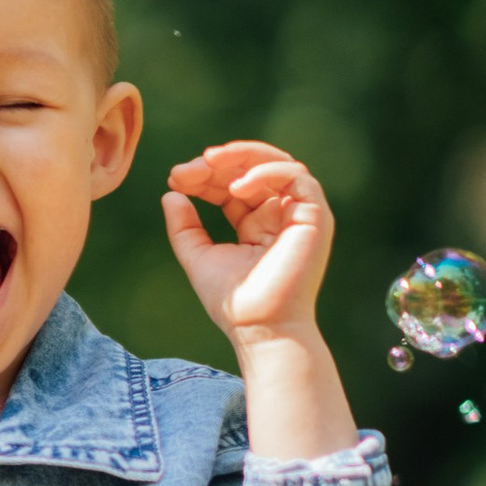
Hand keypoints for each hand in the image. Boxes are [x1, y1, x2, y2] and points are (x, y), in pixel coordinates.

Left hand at [162, 144, 334, 345]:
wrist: (261, 328)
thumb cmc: (235, 302)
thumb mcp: (199, 257)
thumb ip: (184, 228)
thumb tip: (170, 193)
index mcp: (257, 224)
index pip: (232, 186)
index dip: (205, 177)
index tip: (175, 178)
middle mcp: (280, 215)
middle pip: (251, 171)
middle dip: (217, 164)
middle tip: (186, 169)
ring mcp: (299, 214)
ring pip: (278, 164)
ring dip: (242, 157)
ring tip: (210, 162)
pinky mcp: (316, 216)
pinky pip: (297, 177)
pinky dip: (266, 172)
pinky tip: (236, 186)